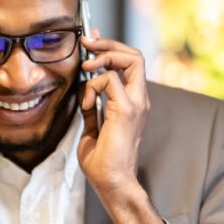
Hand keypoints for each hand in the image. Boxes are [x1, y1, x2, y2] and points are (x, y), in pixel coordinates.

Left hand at [77, 35, 149, 198]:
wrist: (112, 183)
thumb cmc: (104, 163)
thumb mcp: (92, 129)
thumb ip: (91, 108)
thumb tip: (83, 90)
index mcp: (133, 103)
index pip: (129, 63)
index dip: (110, 47)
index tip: (91, 40)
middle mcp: (139, 100)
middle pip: (134, 55)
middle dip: (108, 44)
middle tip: (87, 44)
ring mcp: (136, 104)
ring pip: (130, 60)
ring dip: (104, 57)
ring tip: (86, 69)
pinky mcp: (127, 110)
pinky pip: (110, 81)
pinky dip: (93, 86)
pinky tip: (86, 105)